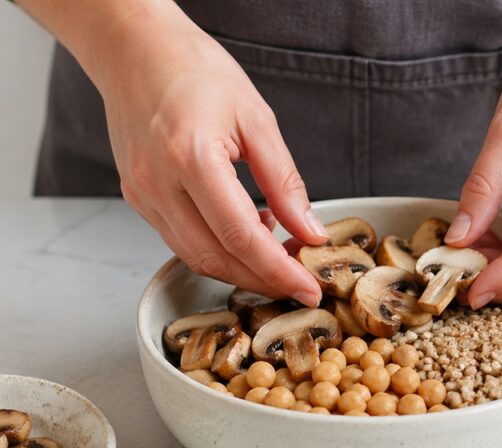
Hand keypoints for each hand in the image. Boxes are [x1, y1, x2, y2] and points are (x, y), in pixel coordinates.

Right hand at [95, 8, 326, 305]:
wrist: (135, 49)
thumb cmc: (195, 71)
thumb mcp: (257, 119)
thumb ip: (285, 182)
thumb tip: (310, 231)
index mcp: (191, 158)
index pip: (240, 237)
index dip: (278, 271)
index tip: (309, 289)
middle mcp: (158, 183)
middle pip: (215, 258)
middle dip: (263, 280)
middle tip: (301, 283)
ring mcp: (142, 194)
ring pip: (195, 256)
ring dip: (240, 268)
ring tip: (279, 254)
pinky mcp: (137, 197)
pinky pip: (180, 239)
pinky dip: (217, 247)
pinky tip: (247, 231)